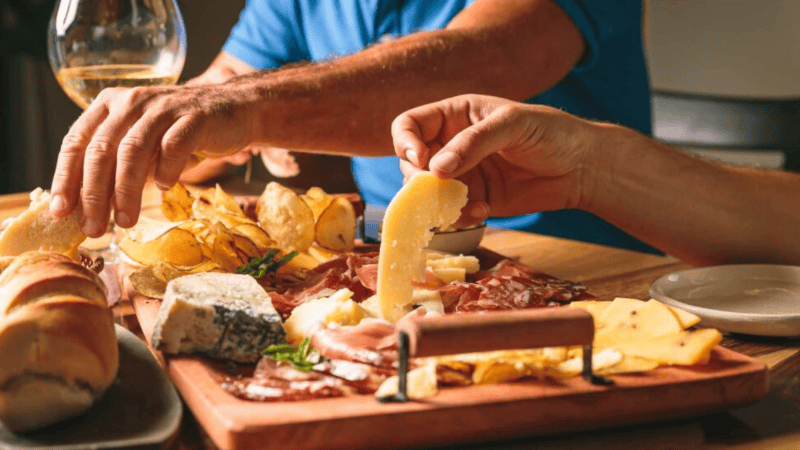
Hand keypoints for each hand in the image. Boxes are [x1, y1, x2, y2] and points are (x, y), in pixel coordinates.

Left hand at [49, 82, 258, 236]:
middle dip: (93, 195)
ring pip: (133, 152)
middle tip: (93, 228)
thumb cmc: (184, 132)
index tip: (60, 212)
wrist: (235, 109)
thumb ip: (119, 166)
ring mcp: (163, 107)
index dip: (65, 178)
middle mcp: (132, 102)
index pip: (76, 142)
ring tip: (125, 221)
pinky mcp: (194, 118)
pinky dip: (165, 172)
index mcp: (110, 105)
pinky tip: (165, 188)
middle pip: (101, 151)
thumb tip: (88, 208)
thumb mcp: (145, 144)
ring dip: (125, 192)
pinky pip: (172, 148)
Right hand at [391, 94, 600, 226]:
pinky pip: (451, 213)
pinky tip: (483, 212)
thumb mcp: (512, 125)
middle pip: (411, 163)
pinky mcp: (476, 200)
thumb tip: (435, 168)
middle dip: (420, 179)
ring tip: (467, 204)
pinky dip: (459, 217)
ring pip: (427, 193)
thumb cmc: (552, 132)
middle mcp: (452, 144)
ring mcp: (463, 174)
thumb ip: (474, 142)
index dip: (406, 142)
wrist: (582, 167)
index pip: (409, 125)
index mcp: (455, 115)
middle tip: (440, 189)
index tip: (420, 160)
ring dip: (438, 203)